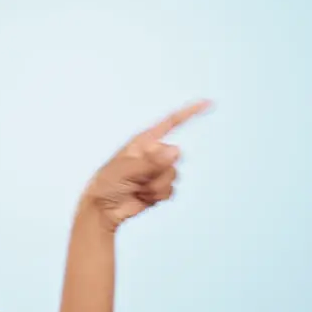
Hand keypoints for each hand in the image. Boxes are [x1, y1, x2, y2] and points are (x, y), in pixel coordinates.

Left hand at [81, 99, 211, 231]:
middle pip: (174, 158)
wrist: (104, 208)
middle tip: (137, 178)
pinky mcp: (160, 187)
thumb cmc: (106, 183)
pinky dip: (157, 196)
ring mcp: (158, 171)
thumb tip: (176, 150)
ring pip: (174, 177)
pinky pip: (171, 191)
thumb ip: (151, 162)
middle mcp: (154, 154)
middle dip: (158, 172)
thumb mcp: (125, 169)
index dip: (189, 112)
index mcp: (144, 141)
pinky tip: (142, 196)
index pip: (170, 123)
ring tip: (137, 188)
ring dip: (155, 187)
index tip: (207, 103)